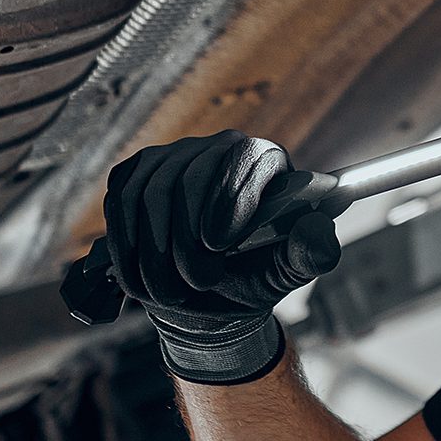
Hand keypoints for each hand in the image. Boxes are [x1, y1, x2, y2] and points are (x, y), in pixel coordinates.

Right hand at [102, 130, 341, 384]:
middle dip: (185, 238)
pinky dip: (127, 242)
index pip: (242, 159)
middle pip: (189, 175)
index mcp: (267, 160)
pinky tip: (140, 277)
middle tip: (196, 282)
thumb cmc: (254, 276)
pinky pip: (122, 198)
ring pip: (151, 190)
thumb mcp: (287, 273)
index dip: (228, 198)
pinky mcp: (139, 173)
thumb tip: (317, 228)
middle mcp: (221, 146)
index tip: (219, 246)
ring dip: (154, 249)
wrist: (207, 294)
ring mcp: (176, 155)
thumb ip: (311, 254)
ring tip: (170, 291)